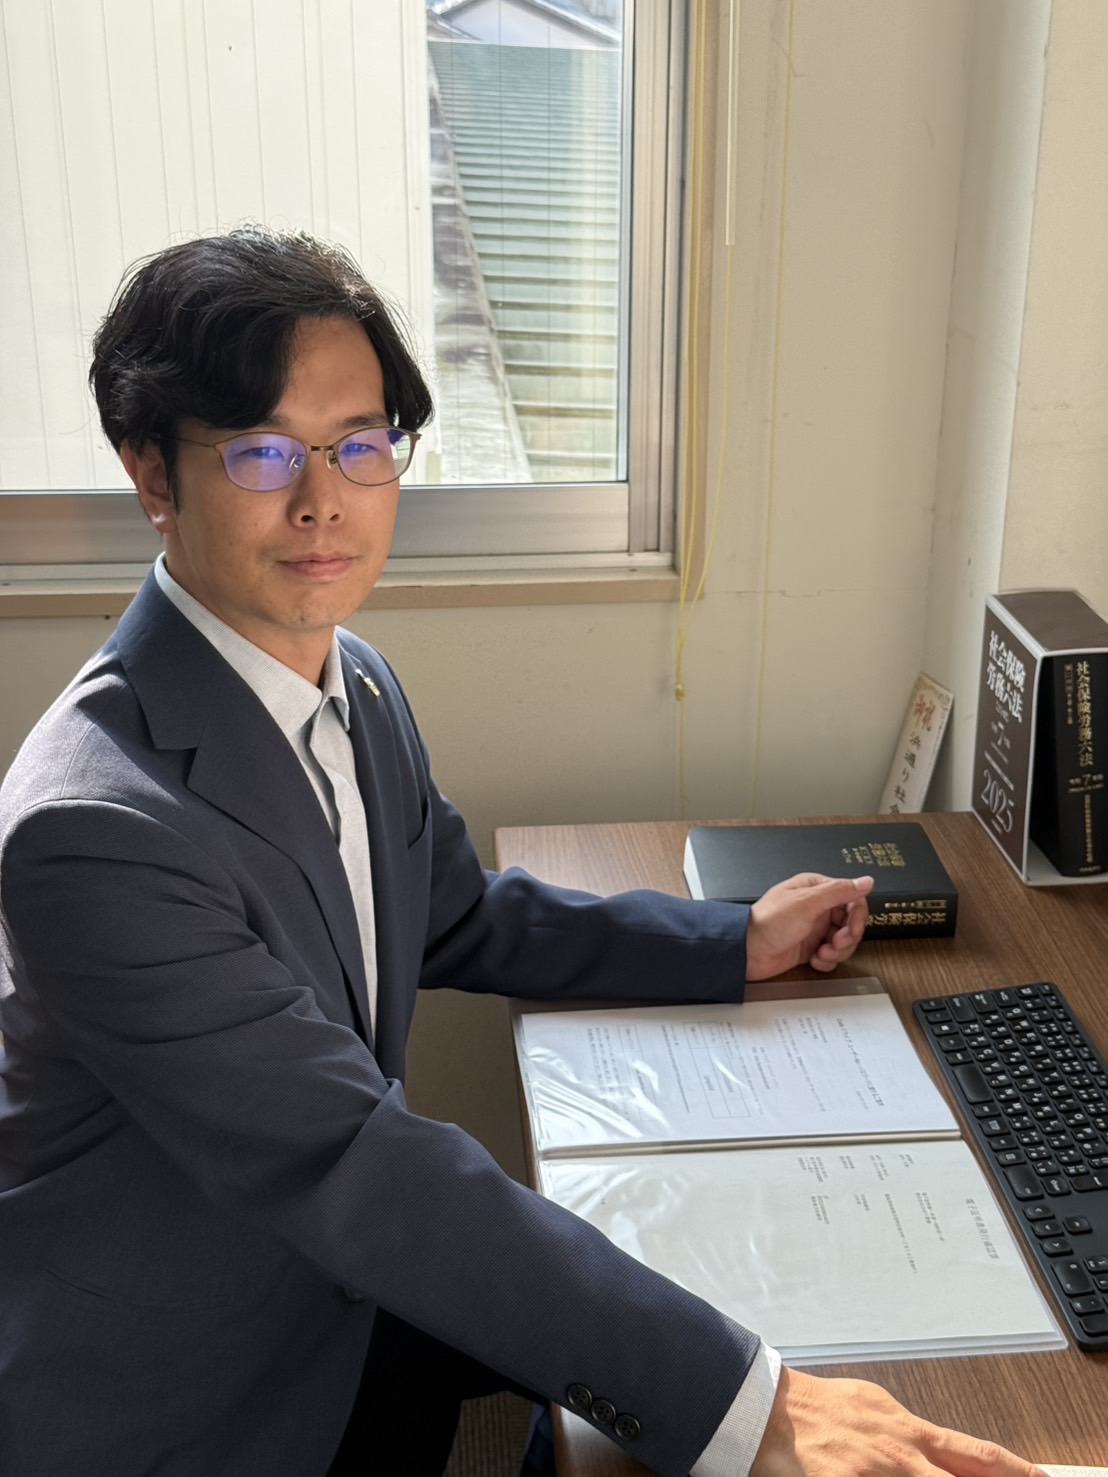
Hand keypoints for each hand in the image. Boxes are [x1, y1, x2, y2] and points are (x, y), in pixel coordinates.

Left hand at [745, 873, 872, 980]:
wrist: (747, 951)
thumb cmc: (770, 922)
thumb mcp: (807, 902)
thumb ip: (839, 891)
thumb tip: (865, 881)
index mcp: (816, 889)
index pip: (852, 898)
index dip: (856, 916)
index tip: (850, 929)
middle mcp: (817, 907)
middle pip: (850, 922)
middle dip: (847, 936)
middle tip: (835, 943)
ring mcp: (814, 928)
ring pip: (844, 940)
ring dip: (838, 951)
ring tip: (822, 953)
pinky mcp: (809, 947)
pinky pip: (831, 955)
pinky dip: (827, 961)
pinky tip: (815, 960)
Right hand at [751, 1367, 1046, 1476]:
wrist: (762, 1405)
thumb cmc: (816, 1409)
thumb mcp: (874, 1411)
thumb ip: (911, 1439)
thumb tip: (945, 1456)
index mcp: (906, 1430)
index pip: (976, 1456)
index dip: (1016, 1473)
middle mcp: (897, 1452)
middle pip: (961, 1476)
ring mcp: (871, 1471)